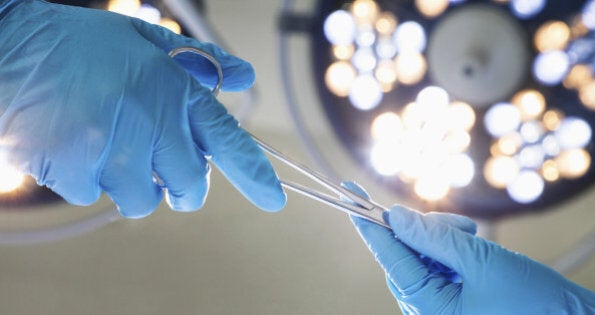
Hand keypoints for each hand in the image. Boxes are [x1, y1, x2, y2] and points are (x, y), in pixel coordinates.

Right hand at [0, 1, 285, 216]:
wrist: (9, 48)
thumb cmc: (80, 44)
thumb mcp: (145, 40)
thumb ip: (199, 62)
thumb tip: (241, 77)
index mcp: (175, 91)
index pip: (228, 141)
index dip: (255, 174)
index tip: (274, 198)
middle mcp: (152, 125)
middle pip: (190, 187)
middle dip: (185, 186)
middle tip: (166, 169)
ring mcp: (114, 152)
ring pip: (144, 200)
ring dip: (135, 182)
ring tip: (109, 144)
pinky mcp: (77, 172)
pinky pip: (97, 196)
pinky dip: (91, 179)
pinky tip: (75, 145)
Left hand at [343, 182, 594, 314]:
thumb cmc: (530, 300)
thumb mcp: (480, 261)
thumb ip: (434, 238)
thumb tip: (396, 216)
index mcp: (427, 306)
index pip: (389, 256)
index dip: (368, 223)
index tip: (348, 195)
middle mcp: (425, 307)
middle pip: (404, 251)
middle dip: (426, 230)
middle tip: (461, 227)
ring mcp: (436, 302)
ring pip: (420, 252)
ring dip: (443, 237)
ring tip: (475, 238)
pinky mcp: (449, 296)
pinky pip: (435, 261)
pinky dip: (450, 246)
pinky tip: (473, 244)